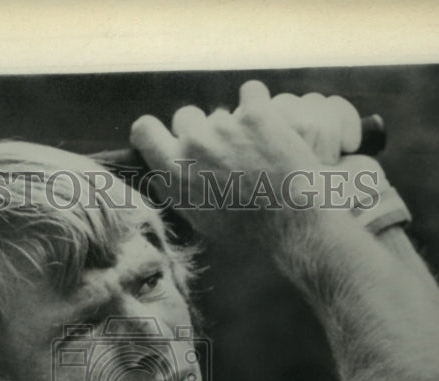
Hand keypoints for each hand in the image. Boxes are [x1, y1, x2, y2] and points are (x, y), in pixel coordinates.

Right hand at [129, 80, 365, 239]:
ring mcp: (224, 126)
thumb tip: (162, 171)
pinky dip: (261, 104)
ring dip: (236, 124)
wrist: (293, 226)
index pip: (144, 130)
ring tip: (259, 151)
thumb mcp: (200, 219)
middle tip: (227, 152)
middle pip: (186, 116)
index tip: (168, 135)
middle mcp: (193, 145)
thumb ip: (177, 189)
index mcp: (174, 172)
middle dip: (202, 128)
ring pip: (223, 110)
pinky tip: (273, 126)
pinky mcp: (256, 113)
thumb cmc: (248, 230)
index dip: (155, 130)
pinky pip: (252, 92)